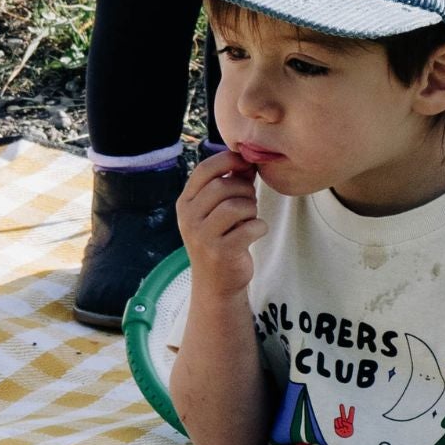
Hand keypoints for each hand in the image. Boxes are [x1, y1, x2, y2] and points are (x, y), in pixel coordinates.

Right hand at [176, 148, 264, 299]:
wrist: (216, 284)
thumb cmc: (219, 240)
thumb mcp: (215, 211)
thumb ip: (228, 185)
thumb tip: (247, 160)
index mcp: (185, 203)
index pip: (204, 170)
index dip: (228, 161)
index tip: (245, 163)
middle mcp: (189, 218)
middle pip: (222, 187)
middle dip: (244, 189)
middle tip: (250, 201)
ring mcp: (202, 236)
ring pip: (236, 206)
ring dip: (251, 208)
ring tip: (250, 217)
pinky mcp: (221, 252)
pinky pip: (250, 227)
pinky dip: (259, 226)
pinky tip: (255, 232)